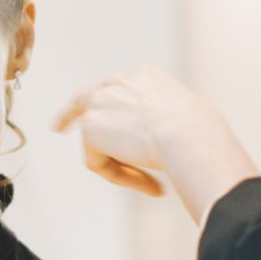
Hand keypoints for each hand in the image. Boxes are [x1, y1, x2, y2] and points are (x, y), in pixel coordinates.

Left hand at [55, 65, 260, 222]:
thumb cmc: (200, 130)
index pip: (121, 88)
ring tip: (148, 183)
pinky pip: (99, 162)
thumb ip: (173, 124)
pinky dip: (120, 176)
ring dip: (114, 164)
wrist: (186, 132)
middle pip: (87, 96)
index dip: (114, 107)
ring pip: (94, 138)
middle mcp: (119, 81)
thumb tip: (181, 144)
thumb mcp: (189, 118)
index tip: (111, 119)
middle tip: (60, 126)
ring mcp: (101, 100)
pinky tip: (149, 182)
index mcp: (145, 76)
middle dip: (72, 113)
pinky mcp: (90, 126)